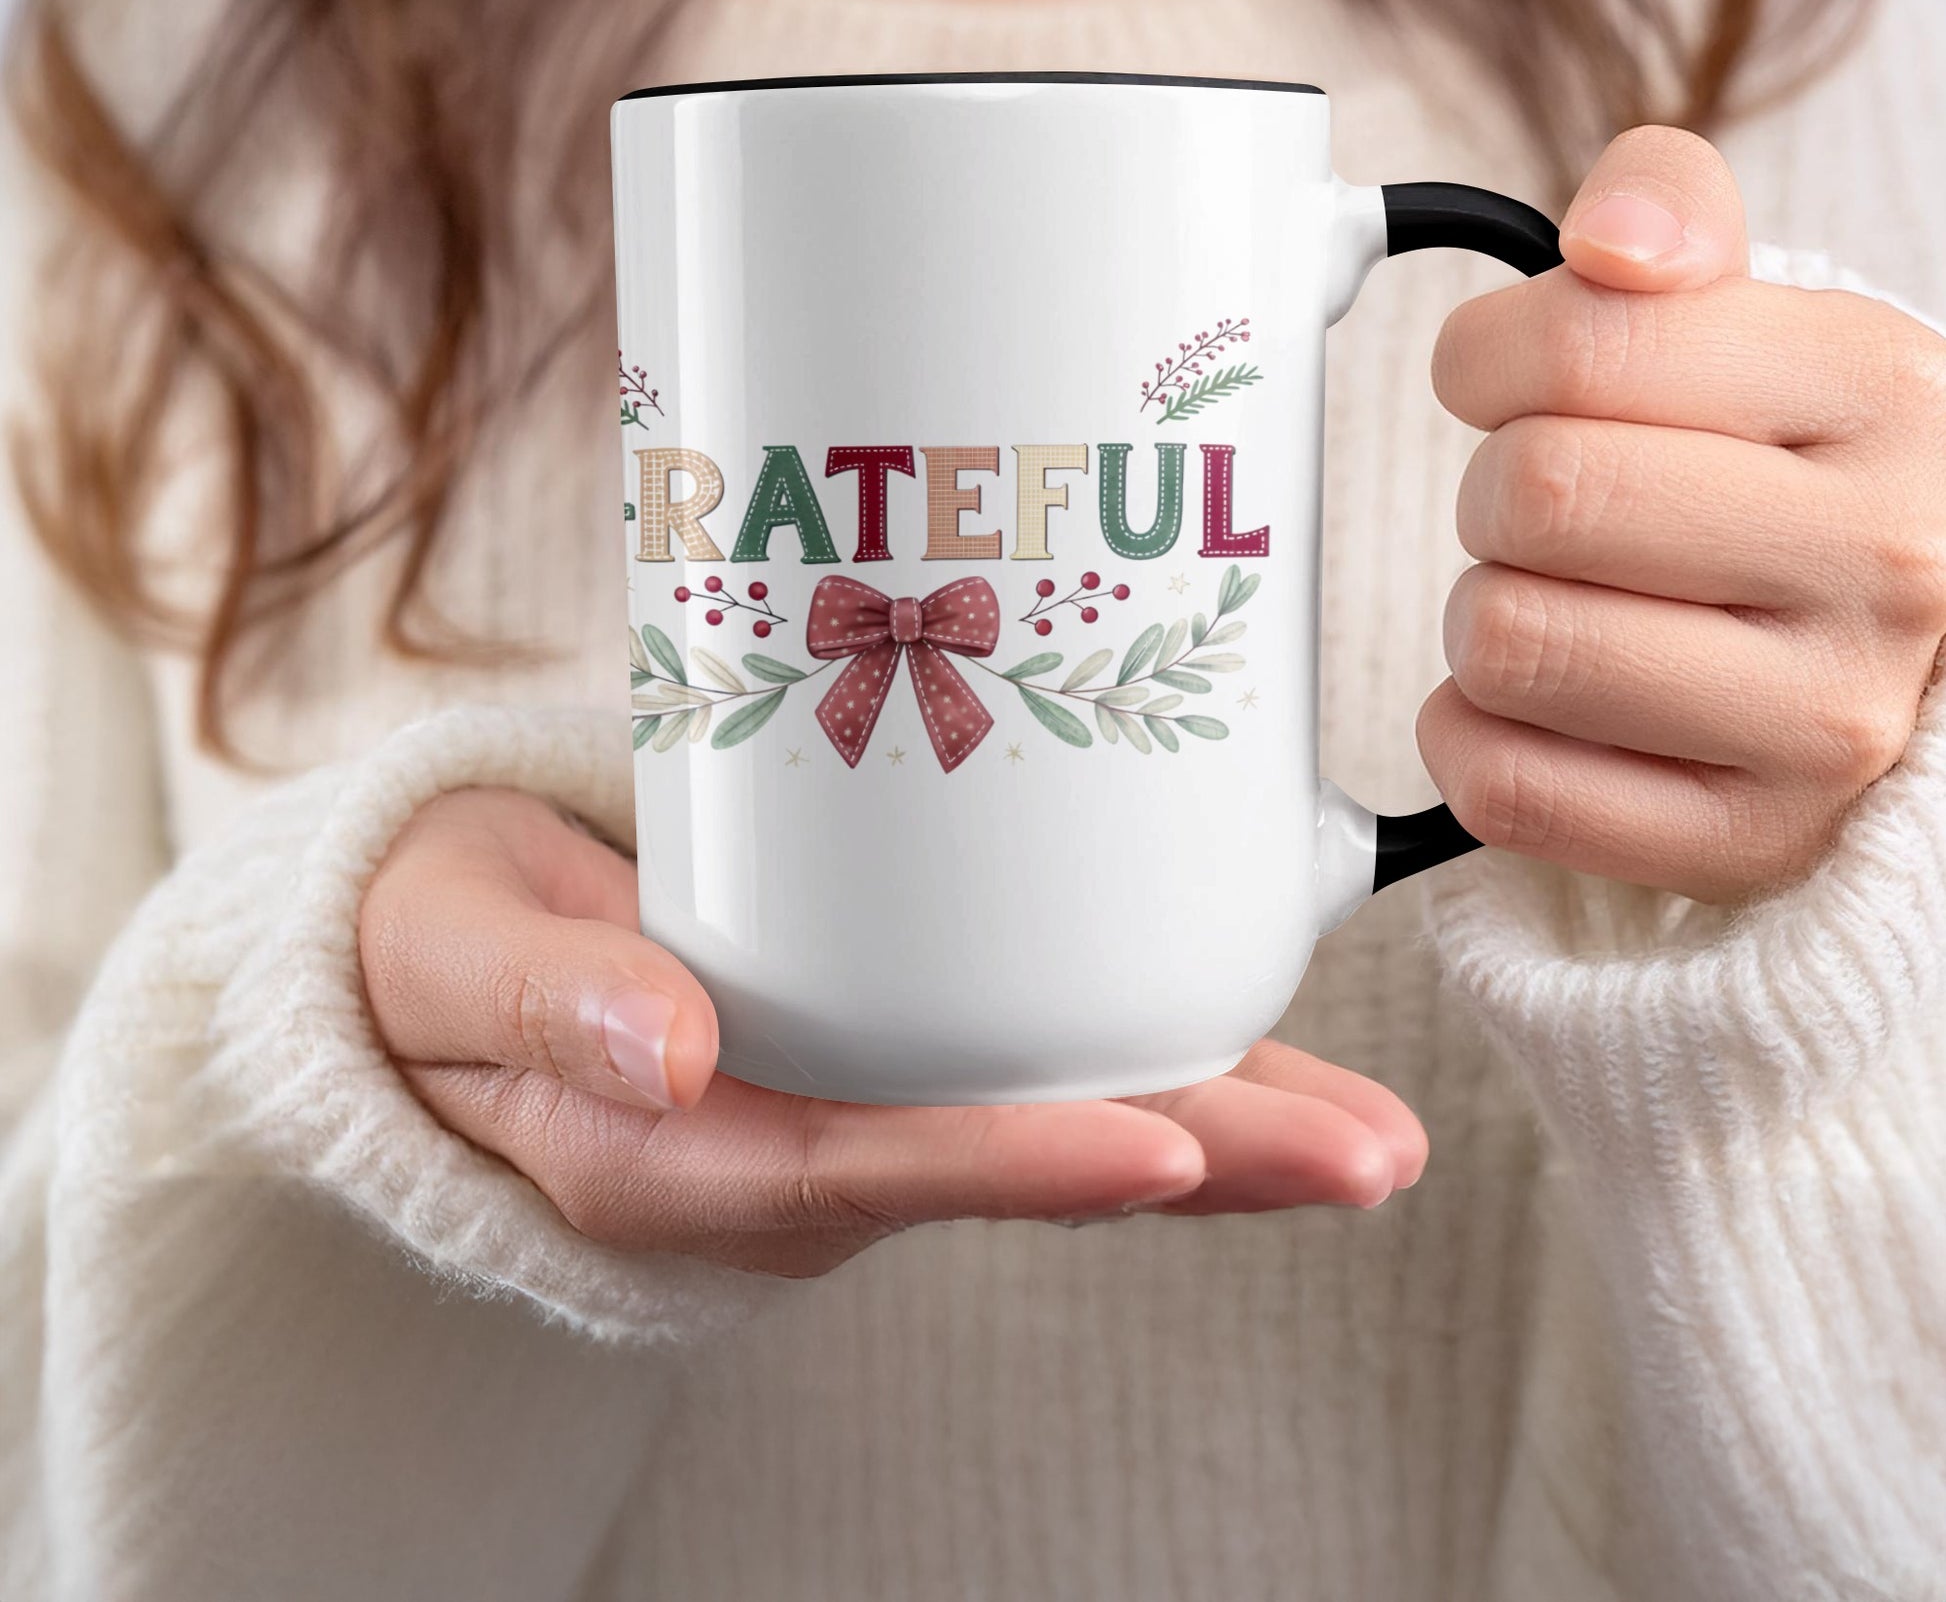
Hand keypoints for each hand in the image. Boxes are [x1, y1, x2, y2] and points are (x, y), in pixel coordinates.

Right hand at [359, 788, 1427, 1276]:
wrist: (449, 957)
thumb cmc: (443, 949)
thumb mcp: (452, 955)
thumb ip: (543, 999)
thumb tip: (664, 1047)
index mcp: (685, 1153)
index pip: (870, 1169)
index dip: (1018, 1163)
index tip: (1162, 1149)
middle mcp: (796, 1152)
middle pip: (1013, 1162)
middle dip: (1197, 1163)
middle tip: (1368, 1154)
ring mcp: (851, 1107)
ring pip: (1049, 1123)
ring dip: (1216, 1120)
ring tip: (1371, 1127)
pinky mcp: (881, 1049)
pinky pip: (1027, 1063)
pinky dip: (1148, 1052)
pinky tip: (1254, 1026)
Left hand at [1422, 126, 1945, 904]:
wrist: (1908, 646)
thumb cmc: (1793, 469)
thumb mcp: (1763, 315)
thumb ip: (1670, 214)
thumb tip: (1608, 241)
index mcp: (1876, 390)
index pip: (1578, 347)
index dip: (1485, 359)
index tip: (1503, 381)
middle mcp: (1881, 561)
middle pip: (1532, 497)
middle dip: (1493, 492)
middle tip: (1543, 509)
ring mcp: (1822, 722)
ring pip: (1508, 644)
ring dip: (1485, 615)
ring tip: (1557, 602)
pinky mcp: (1747, 842)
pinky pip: (1508, 787)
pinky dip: (1472, 736)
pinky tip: (1533, 704)